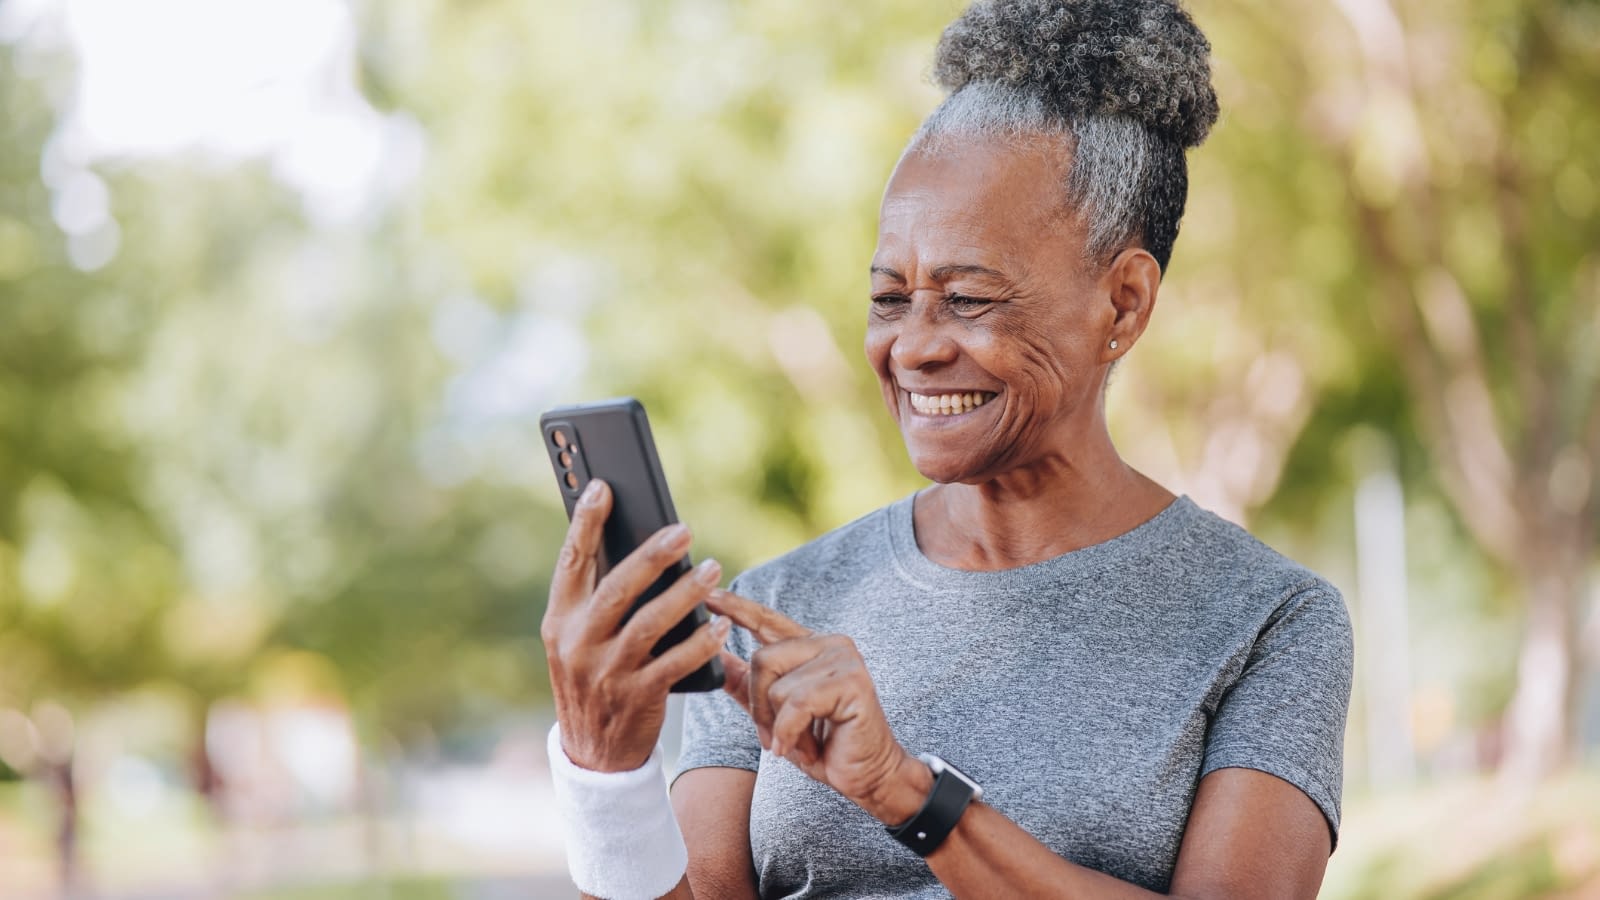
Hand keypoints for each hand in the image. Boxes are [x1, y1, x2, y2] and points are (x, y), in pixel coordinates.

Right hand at [541, 479, 730, 772]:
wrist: (594, 753)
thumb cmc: (594, 678)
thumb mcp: (578, 640)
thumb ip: (597, 600)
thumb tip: (636, 546)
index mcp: (560, 620)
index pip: (570, 562)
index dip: (584, 523)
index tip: (602, 486)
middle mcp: (578, 643)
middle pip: (617, 588)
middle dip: (652, 555)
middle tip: (684, 530)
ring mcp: (606, 672)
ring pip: (650, 623)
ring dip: (685, 594)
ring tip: (712, 570)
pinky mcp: (637, 696)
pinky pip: (675, 663)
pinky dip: (700, 643)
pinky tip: (720, 626)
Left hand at [705, 589, 930, 824]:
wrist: (867, 774)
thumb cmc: (824, 745)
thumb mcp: (774, 715)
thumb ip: (746, 684)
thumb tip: (714, 655)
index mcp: (809, 647)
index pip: (767, 621)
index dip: (737, 608)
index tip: (710, 596)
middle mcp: (829, 644)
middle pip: (763, 660)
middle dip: (760, 708)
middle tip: (776, 736)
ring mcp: (844, 659)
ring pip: (778, 687)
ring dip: (780, 727)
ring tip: (801, 743)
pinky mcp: (852, 681)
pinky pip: (797, 704)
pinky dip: (791, 733)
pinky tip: (804, 748)